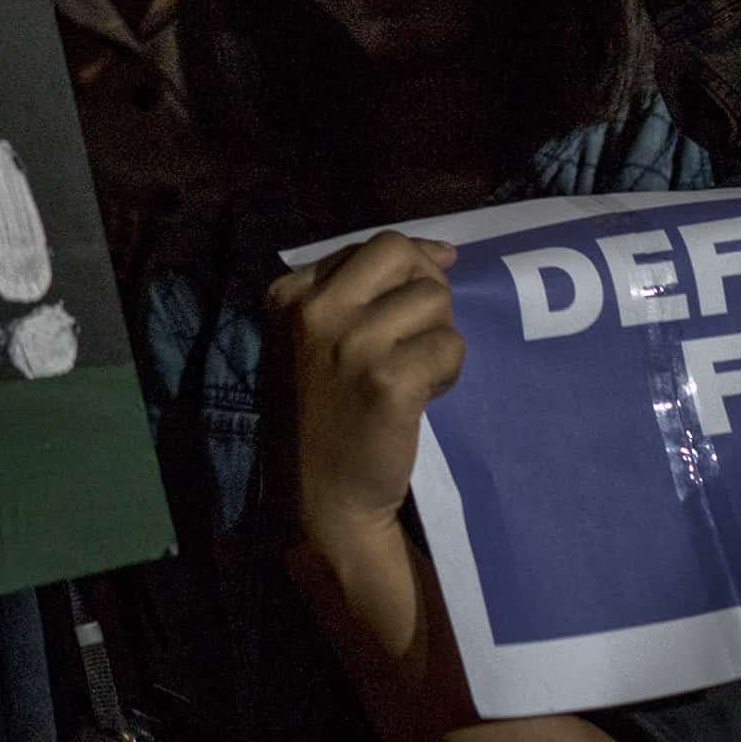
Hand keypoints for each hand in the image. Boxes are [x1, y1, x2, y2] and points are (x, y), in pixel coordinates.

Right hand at [268, 231, 461, 563]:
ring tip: (417, 370)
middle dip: (427, 289)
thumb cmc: (319, 415)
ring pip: (434, 300)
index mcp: (291, 295)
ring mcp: (351, 343)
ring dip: (439, 336)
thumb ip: (360, 289)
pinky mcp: (388, 380)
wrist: (320, 495)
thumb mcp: (311, 339)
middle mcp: (315, 311)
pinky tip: (424, 395)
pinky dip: (448, 371)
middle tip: (419, 335)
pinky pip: (450, 346)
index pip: (374, 246)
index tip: (421, 293)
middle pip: (403, 256)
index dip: (413, 264)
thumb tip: (442, 252)